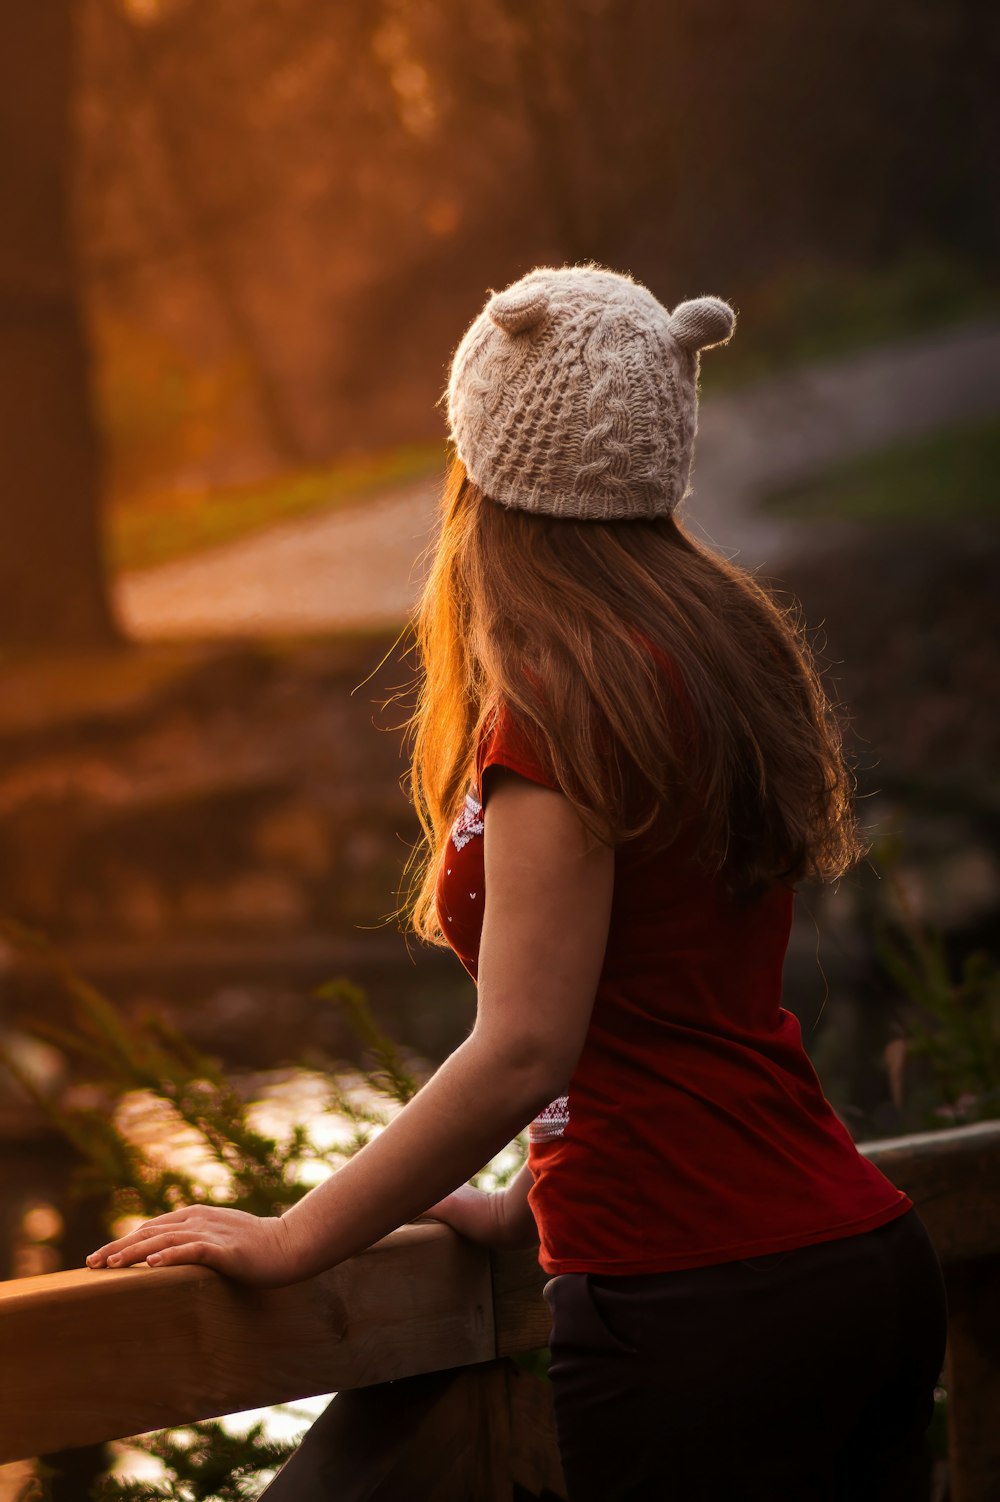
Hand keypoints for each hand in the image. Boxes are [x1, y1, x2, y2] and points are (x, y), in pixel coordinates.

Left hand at [86, 1206, 300, 1287]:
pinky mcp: (225, 1249)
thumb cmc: (254, 1246)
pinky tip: (153, 1263)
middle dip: (117, 1248)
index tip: (99, 1258)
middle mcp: (198, 1219)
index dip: (122, 1241)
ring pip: (164, 1240)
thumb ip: (194, 1239)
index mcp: (195, 1216)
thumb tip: (164, 1254)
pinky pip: (193, 1250)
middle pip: (149, 1231)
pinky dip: (171, 1255)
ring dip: (134, 1252)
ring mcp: (212, 1232)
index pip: (150, 1227)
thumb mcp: (218, 1237)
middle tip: (91, 1264)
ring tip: (110, 1265)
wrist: (289, 1245)